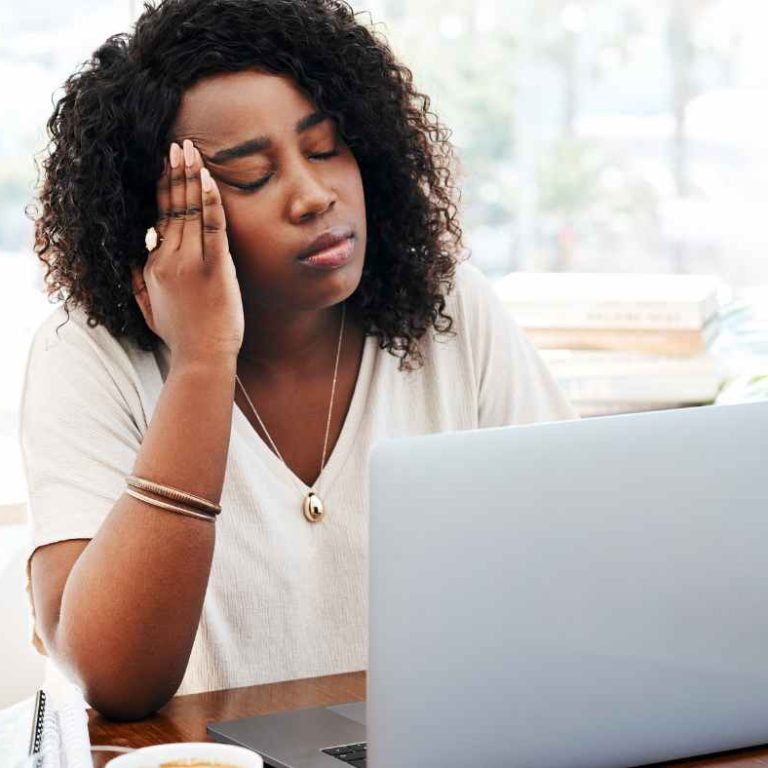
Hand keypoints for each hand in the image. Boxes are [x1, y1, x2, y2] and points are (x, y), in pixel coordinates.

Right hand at [132, 139, 243, 366]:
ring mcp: (190, 263)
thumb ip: (137, 281)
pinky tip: (209, 179)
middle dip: (175, 173)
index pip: (159, 219)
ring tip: (190, 150)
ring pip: (189, 211)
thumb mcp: (148, 308)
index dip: (164, 190)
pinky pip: (211, 227)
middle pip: (171, 207)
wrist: (201, 358)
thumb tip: (131, 258)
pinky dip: (210, 200)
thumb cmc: (181, 336)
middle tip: (177, 145)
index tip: (165, 167)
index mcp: (154, 266)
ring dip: (190, 177)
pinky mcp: (215, 268)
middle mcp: (168, 259)